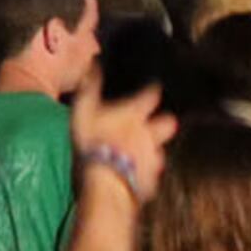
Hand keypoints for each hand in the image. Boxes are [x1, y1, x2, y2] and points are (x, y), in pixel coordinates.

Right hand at [69, 80, 175, 202]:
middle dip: (164, 122)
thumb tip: (94, 66)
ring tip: (136, 157)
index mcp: (134, 114)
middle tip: (154, 124)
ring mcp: (152, 159)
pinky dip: (143, 176)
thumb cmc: (92, 145)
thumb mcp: (82, 112)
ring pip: (159, 152)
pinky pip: (150, 177)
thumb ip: (90, 88)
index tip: (153, 88)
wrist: (105, 185)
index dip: (152, 90)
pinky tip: (131, 179)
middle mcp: (150, 134)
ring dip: (151, 153)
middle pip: (168, 123)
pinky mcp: (150, 182)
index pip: (152, 94)